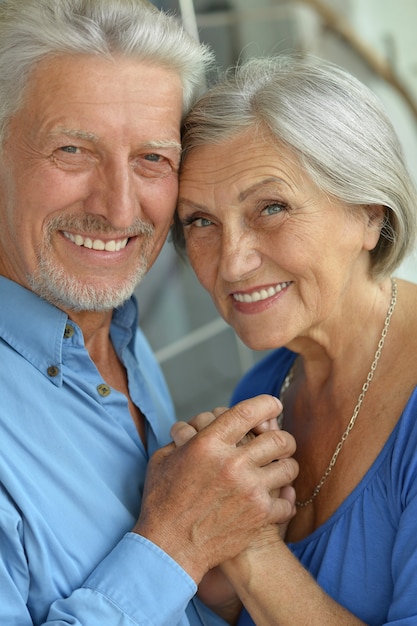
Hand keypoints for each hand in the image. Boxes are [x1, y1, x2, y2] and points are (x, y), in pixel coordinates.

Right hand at [134, 394, 297, 582]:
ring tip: (280, 470)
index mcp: (208, 443)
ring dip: (286, 466)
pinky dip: (285, 501)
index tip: (273, 405)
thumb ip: (183, 437)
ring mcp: (249, 490)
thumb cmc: (161, 502)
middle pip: (278, 439)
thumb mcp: (164, 459)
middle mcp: (232, 463)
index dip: (266, 404)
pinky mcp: (259, 516)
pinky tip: (277, 500)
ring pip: (288, 467)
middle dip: (284, 438)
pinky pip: (287, 502)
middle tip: (281, 443)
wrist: (168, 548)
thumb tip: (196, 426)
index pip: (247, 412)